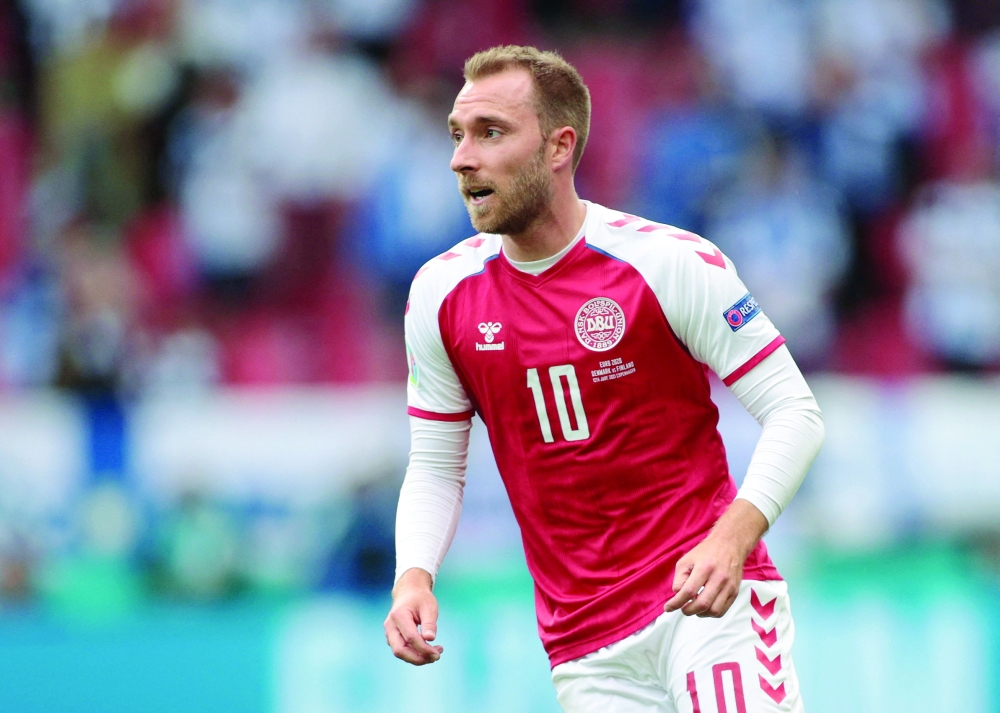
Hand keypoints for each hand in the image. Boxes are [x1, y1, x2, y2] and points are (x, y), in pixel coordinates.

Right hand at [384, 568, 443, 664]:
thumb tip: (430, 639)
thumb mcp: (429, 606)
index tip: (438, 652)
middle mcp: (390, 625)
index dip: (424, 648)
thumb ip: (429, 622)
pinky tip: (427, 651)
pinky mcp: (392, 637)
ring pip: (399, 652)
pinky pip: (401, 650)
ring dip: (417, 658)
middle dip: (418, 658)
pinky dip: (414, 654)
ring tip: (434, 653)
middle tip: (436, 657)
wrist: (409, 593)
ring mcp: (389, 632)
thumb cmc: (420, 599)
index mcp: (399, 615)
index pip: (410, 638)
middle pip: (400, 650)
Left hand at [664, 499, 767, 617]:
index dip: (676, 603)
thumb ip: (679, 578)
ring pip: (714, 611)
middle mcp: (719, 578)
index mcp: (705, 568)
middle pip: (702, 604)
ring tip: (693, 608)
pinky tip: (704, 608)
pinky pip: (722, 610)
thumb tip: (678, 595)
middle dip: (688, 610)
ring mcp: (729, 586)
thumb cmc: (705, 553)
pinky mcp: (735, 592)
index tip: (668, 608)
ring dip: (700, 614)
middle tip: (682, 608)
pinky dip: (710, 613)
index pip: (689, 591)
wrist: (730, 545)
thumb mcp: (686, 560)